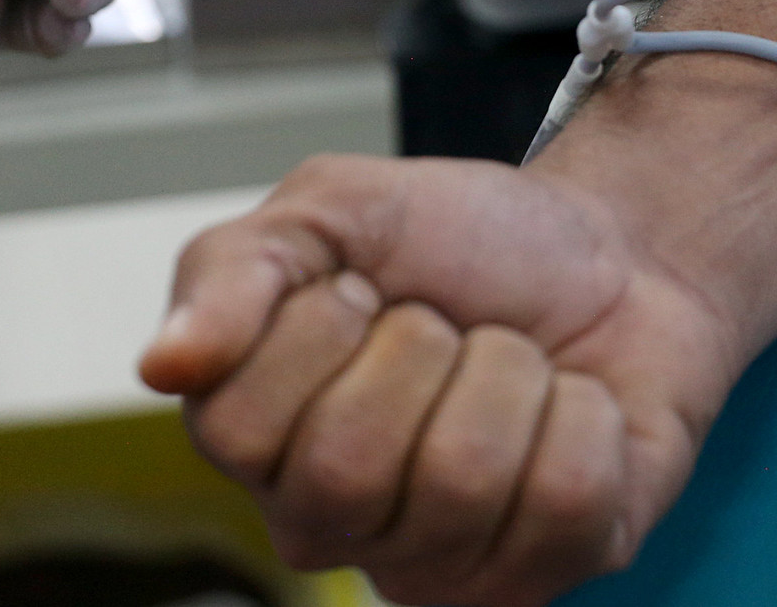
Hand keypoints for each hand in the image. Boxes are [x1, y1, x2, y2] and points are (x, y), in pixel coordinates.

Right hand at [139, 153, 740, 606]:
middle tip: (448, 326)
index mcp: (260, 440)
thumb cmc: (463, 240)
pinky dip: (586, 414)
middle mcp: (337, 527)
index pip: (240, 427)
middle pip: (348, 470)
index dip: (321, 326)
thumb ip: (236, 268)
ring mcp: (440, 566)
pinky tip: (573, 405)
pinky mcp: (549, 571)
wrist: (610, 247)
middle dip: (425, 348)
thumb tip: (166, 363)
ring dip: (511, 374)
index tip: (364, 288)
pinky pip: (566, 496)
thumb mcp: (337, 206)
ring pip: (465, 479)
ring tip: (512, 361)